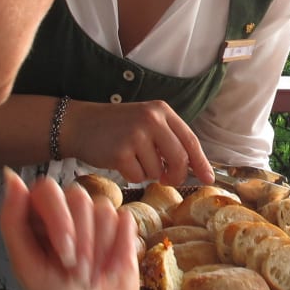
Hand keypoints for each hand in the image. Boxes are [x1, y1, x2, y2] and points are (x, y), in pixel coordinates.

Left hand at [0, 167, 139, 289]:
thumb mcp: (27, 268)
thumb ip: (13, 221)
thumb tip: (11, 176)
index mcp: (38, 218)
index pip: (48, 189)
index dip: (60, 220)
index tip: (64, 255)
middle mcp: (66, 213)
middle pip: (80, 197)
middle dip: (83, 242)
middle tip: (77, 274)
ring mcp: (96, 220)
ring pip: (104, 208)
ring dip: (101, 249)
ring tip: (93, 276)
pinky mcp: (122, 230)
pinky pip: (126, 218)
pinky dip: (120, 247)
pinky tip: (112, 268)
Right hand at [65, 99, 214, 184]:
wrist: (80, 124)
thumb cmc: (116, 127)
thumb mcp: (146, 122)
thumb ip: (168, 139)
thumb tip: (194, 167)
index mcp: (161, 110)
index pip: (190, 140)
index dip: (201, 162)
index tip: (209, 178)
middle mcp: (151, 119)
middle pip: (179, 159)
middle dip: (175, 175)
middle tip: (167, 178)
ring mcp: (135, 135)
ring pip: (157, 171)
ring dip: (147, 172)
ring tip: (132, 157)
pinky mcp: (120, 152)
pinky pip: (138, 177)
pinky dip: (131, 175)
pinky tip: (120, 161)